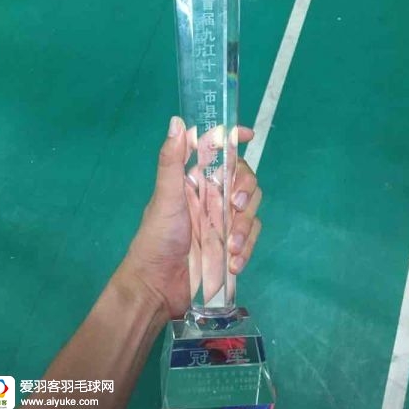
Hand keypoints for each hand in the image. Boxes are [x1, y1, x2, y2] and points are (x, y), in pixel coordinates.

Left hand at [125, 117, 261, 319]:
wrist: (157, 287)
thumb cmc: (156, 238)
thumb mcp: (165, 197)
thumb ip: (172, 161)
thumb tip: (177, 121)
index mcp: (195, 182)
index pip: (219, 153)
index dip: (234, 140)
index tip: (249, 135)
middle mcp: (212, 197)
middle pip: (244, 179)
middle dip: (245, 189)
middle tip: (234, 205)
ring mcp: (223, 222)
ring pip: (251, 209)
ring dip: (245, 226)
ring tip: (231, 247)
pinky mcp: (230, 245)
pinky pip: (250, 238)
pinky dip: (246, 249)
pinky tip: (233, 263)